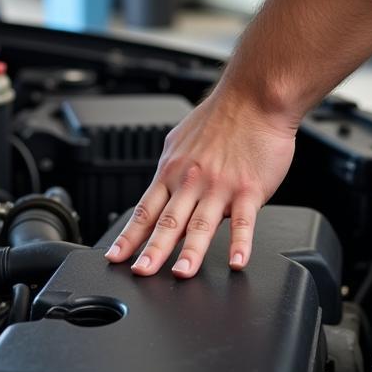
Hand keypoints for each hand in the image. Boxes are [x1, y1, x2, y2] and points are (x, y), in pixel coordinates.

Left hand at [104, 90, 297, 276]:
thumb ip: (172, 169)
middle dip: (151, 250)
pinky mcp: (248, 189)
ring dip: (190, 252)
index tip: (117, 256)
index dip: (129, 236)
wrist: (254, 97)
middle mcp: (191, 181)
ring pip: (200, 225)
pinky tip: (235, 262)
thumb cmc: (221, 117)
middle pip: (167, 222)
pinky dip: (239, 243)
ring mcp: (219, 187)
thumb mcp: (180, 141)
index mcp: (172, 172)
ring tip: (181, 274)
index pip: (145, 210)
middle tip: (141, 272)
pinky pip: (243, 221)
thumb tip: (161, 188)